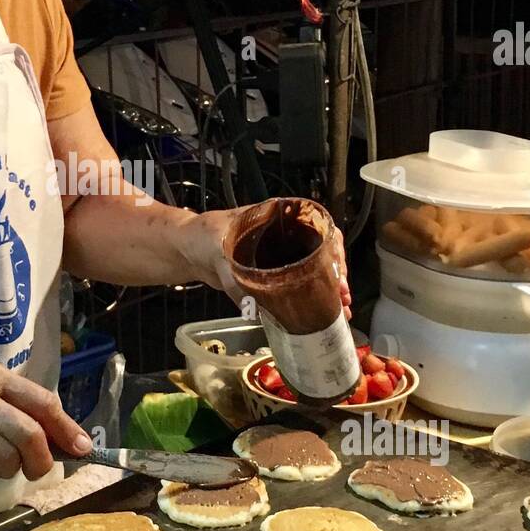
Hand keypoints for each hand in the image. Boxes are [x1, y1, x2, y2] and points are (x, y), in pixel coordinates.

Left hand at [179, 207, 352, 318]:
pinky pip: (298, 283)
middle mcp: (286, 233)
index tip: (337, 273)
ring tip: (338, 311)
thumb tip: (253, 307)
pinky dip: (310, 297)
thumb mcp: (218, 249)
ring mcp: (281, 253)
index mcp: (279, 216)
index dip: (333, 250)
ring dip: (328, 289)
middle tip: (341, 299)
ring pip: (314, 268)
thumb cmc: (203, 236)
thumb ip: (234, 277)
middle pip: (323, 251)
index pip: (318, 227)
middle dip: (336, 275)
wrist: (187, 249)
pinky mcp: (274, 272)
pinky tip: (319, 314)